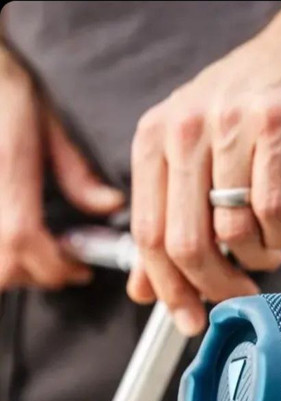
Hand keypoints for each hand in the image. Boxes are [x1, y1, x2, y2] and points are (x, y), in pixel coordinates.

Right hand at [0, 47, 124, 290]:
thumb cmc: (6, 89)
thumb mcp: (50, 123)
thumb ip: (78, 173)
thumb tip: (112, 205)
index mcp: (6, 167)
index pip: (23, 238)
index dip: (55, 265)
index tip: (80, 269)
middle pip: (1, 266)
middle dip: (36, 275)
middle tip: (63, 264)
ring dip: (13, 270)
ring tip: (38, 253)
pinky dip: (0, 255)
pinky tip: (14, 241)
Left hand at [127, 33, 280, 335]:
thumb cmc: (252, 110)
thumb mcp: (194, 159)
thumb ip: (168, 221)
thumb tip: (145, 288)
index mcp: (155, 140)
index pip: (149, 236)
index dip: (170, 289)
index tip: (190, 319)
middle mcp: (184, 130)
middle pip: (187, 242)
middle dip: (217, 284)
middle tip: (240, 292)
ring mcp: (230, 124)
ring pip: (232, 231)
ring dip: (256, 258)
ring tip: (267, 248)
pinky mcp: (276, 124)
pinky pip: (273, 209)